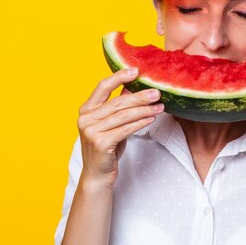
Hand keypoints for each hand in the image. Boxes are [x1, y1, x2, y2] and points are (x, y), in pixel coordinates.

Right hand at [77, 68, 163, 187]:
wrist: (97, 174)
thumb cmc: (107, 146)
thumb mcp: (112, 123)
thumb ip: (119, 106)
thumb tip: (137, 86)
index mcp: (86, 109)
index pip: (102, 86)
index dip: (119, 76)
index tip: (137, 70)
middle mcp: (86, 118)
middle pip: (117, 102)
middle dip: (140, 96)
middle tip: (157, 92)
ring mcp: (91, 131)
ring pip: (123, 116)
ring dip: (144, 110)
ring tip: (160, 106)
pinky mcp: (100, 143)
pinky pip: (125, 129)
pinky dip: (140, 123)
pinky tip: (151, 118)